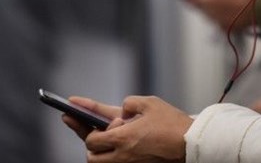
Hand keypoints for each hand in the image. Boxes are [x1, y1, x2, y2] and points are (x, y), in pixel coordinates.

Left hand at [70, 95, 191, 162]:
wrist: (191, 144)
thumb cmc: (173, 124)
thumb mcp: (149, 103)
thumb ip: (129, 103)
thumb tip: (121, 111)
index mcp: (124, 138)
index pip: (91, 137)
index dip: (80, 123)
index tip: (68, 110)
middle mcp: (123, 155)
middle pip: (92, 156)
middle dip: (91, 142)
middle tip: (95, 129)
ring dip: (100, 152)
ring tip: (108, 136)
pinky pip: (115, 162)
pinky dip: (112, 154)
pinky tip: (117, 141)